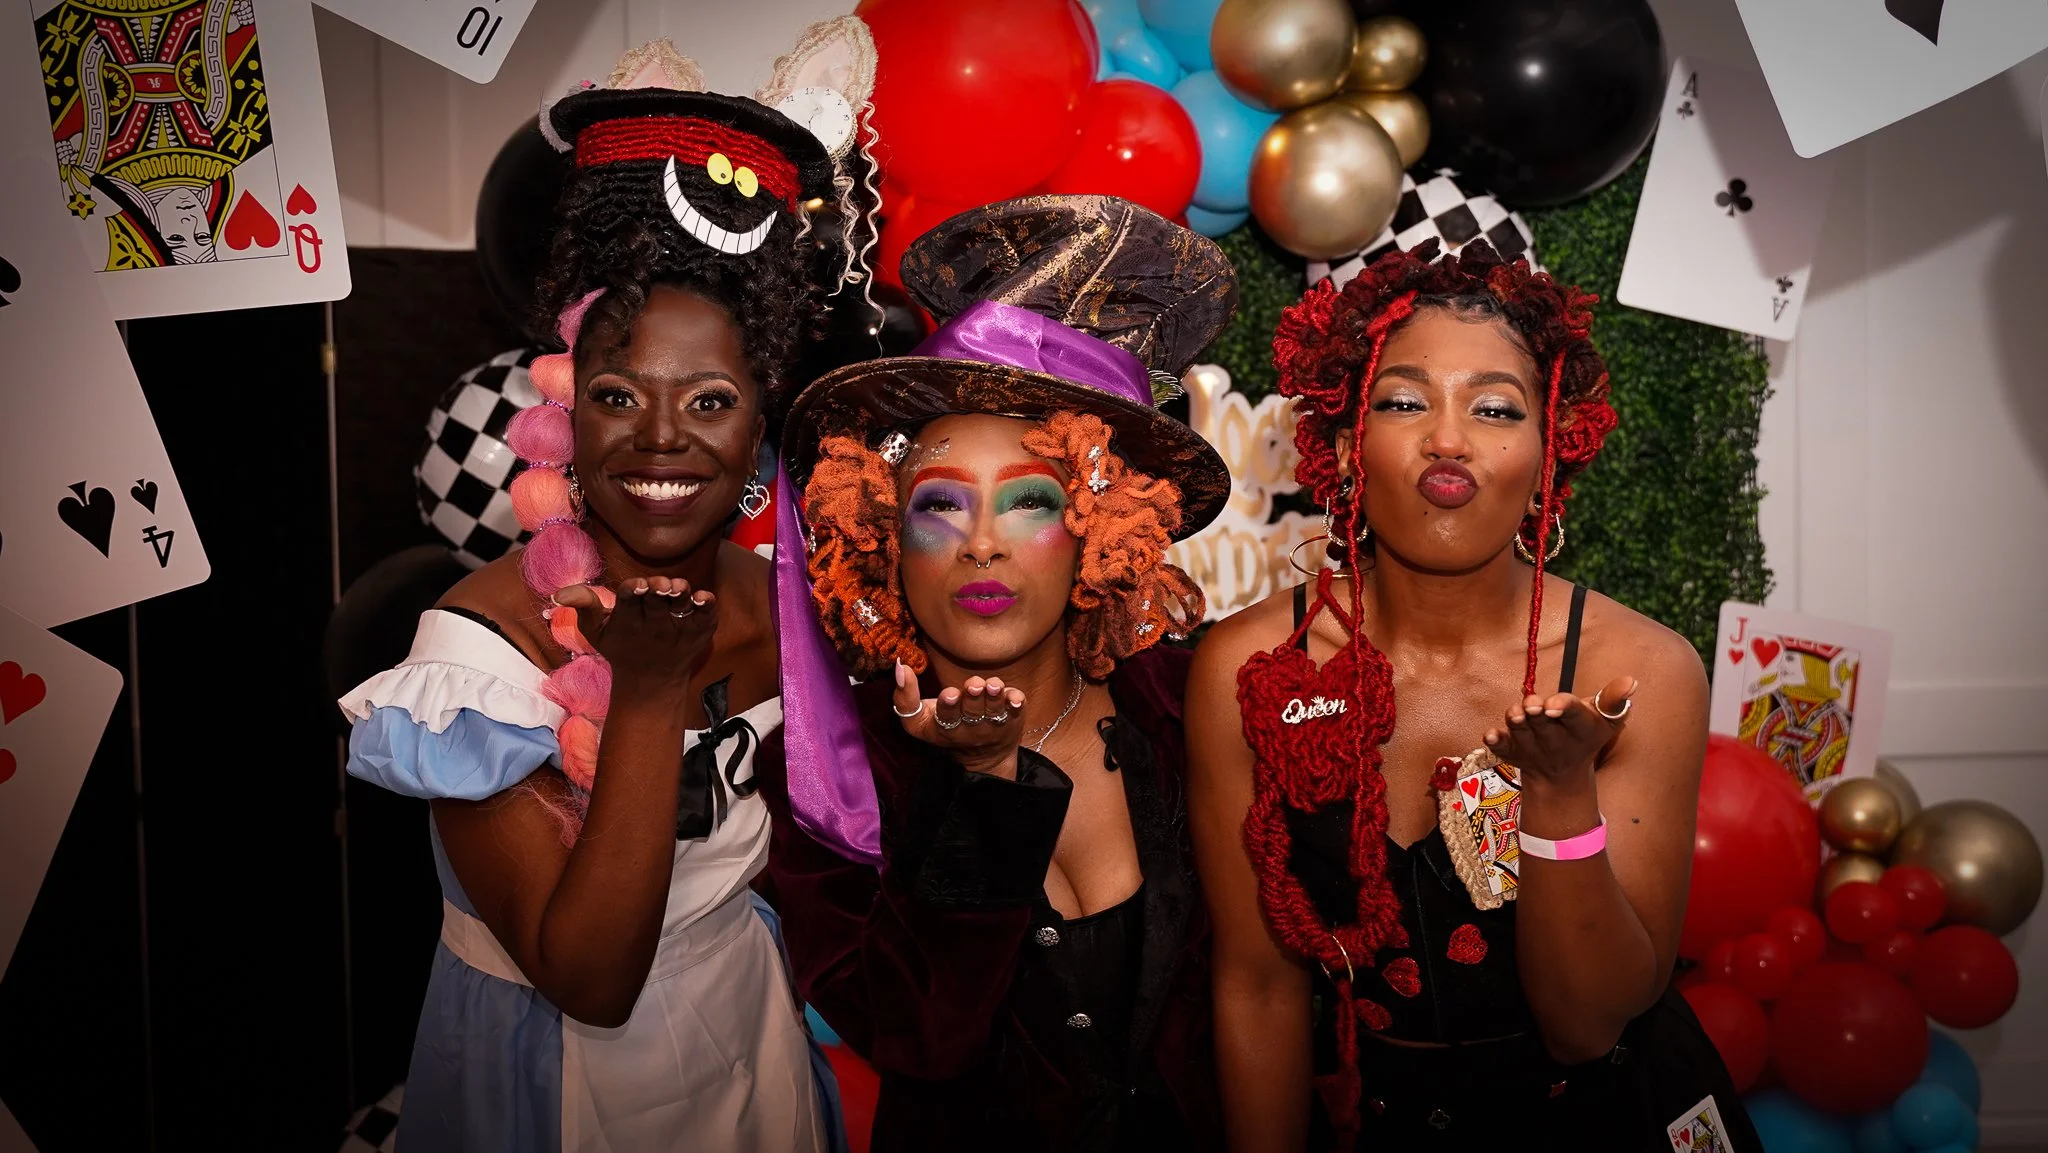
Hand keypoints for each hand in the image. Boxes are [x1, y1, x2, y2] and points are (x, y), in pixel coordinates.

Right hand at [555, 576, 716, 698]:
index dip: (633, 591)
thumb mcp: (596, 631)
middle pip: (657, 603)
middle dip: (658, 591)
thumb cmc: (621, 646)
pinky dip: (707, 608)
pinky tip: (705, 597)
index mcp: (628, 620)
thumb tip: (558, 594)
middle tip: (659, 584)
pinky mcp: (700, 631)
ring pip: (682, 608)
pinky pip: (706, 618)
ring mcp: (679, 629)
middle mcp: (654, 625)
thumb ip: (583, 607)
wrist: (652, 682)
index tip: (636, 584)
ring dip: (681, 597)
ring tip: (679, 588)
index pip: (629, 602)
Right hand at [891, 661, 1027, 777]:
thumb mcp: (918, 721)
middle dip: (973, 698)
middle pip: (973, 713)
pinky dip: (1016, 702)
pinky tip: (1015, 697)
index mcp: (945, 728)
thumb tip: (900, 665)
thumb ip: (905, 697)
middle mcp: (971, 729)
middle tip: (973, 685)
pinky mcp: (1013, 719)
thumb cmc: (945, 727)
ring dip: (995, 697)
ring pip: (995, 711)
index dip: (948, 706)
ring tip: (993, 686)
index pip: (946, 718)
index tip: (949, 694)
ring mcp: (994, 725)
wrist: (982, 755)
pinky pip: (1017, 711)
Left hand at [1483, 675, 1636, 781]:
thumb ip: (1613, 698)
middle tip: (1532, 704)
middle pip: (1546, 727)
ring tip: (1515, 713)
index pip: (1574, 717)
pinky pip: (1503, 750)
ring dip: (1517, 725)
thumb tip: (1632, 681)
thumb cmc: (1584, 731)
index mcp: (1581, 730)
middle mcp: (1557, 744)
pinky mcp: (1513, 754)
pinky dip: (1496, 743)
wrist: (1563, 773)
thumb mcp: (1604, 717)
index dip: (1564, 709)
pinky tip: (1489, 734)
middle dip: (1537, 715)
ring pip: (1523, 735)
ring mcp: (1533, 751)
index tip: (1554, 704)